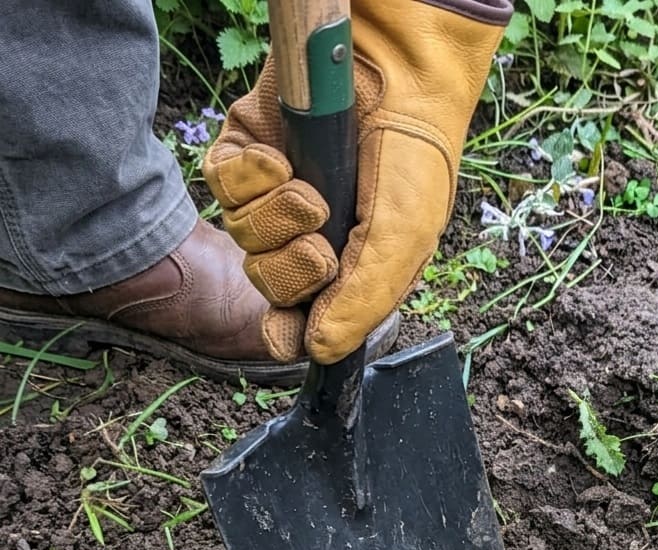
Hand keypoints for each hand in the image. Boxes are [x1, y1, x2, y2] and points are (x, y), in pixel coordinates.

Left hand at [203, 0, 511, 363]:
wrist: (394, 66)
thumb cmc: (411, 156)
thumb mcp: (403, 241)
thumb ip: (362, 302)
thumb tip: (319, 352)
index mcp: (351, 268)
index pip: (304, 320)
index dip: (289, 331)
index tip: (287, 332)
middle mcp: (308, 236)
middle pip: (269, 286)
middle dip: (291, 272)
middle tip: (322, 247)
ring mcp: (275, 195)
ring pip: (242, 238)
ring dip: (274, 221)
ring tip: (309, 193)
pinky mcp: (246, 153)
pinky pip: (222, 187)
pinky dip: (250, 179)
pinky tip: (280, 161)